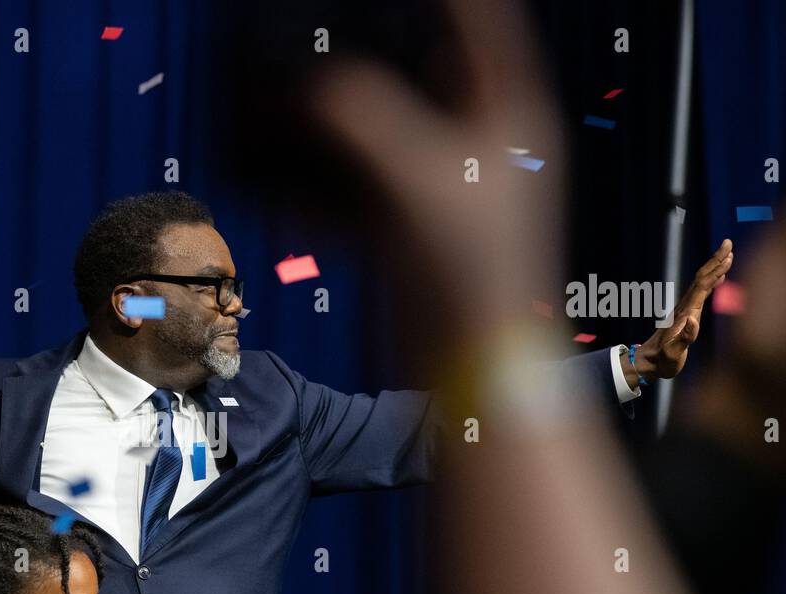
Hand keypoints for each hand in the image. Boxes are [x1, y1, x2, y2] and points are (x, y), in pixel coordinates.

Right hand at [305, 0, 562, 336]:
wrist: (467, 367)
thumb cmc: (475, 276)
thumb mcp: (416, 177)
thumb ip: (359, 116)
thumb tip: (308, 86)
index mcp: (505, 114)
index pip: (482, 24)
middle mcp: (474, 145)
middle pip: (419, 73)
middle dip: (370, 54)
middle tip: (325, 36)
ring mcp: (438, 187)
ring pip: (379, 130)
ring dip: (333, 119)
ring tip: (288, 97)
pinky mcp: (405, 228)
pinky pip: (355, 186)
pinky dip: (320, 180)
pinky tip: (280, 177)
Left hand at [632, 239, 732, 381]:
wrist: (648, 363)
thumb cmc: (662, 361)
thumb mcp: (673, 353)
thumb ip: (684, 338)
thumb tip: (694, 320)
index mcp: (686, 313)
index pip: (702, 286)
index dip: (716, 270)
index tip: (728, 255)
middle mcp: (685, 308)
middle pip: (701, 278)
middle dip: (715, 260)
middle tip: (728, 242)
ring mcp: (685, 310)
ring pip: (701, 283)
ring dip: (714, 268)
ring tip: (728, 255)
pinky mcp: (686, 315)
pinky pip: (701, 293)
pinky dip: (712, 282)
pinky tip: (719, 278)